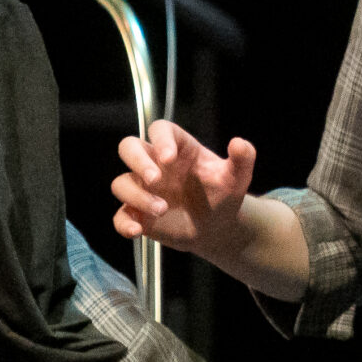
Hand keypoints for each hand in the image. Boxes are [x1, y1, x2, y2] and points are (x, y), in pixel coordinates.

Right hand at [112, 121, 254, 262]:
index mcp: (178, 148)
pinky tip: (137, 230)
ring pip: (121, 183)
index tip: (170, 158)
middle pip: (129, 147)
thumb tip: (239, 143)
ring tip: (163, 210)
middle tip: (156, 179)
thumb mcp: (237, 178)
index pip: (160, 130)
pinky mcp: (138, 213)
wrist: (218, 227)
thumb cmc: (223, 195)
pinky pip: (119, 215)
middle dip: (137, 161)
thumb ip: (242, 159)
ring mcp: (143, 189)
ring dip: (138, 196)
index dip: (161, 140)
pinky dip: (123, 223)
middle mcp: (155, 164)